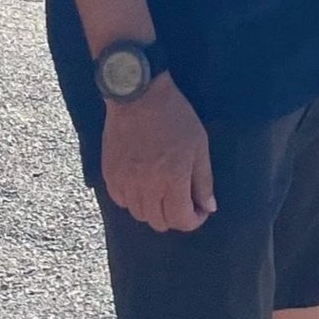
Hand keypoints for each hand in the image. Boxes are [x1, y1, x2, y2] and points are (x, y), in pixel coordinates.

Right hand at [101, 78, 214, 231]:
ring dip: (154, 210)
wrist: (138, 95)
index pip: (181, 220)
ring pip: (139, 215)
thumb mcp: (199, 146)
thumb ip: (203, 181)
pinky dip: (133, 200)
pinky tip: (141, 185)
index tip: (200, 208)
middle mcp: (146, 188)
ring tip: (162, 192)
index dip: (194, 220)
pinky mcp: (110, 174)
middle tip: (182, 200)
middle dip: (175, 216)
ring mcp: (125, 182)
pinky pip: (121, 201)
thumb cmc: (174, 118)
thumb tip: (208, 207)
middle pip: (159, 223)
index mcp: (172, 180)